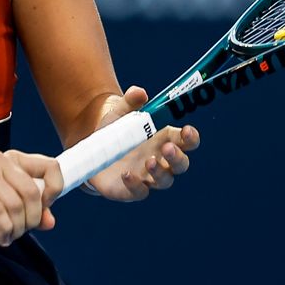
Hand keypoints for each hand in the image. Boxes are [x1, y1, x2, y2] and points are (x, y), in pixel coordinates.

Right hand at [0, 149, 63, 245]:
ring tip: (8, 236)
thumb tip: (50, 222)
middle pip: (33, 192)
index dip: (54, 192)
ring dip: (16, 229)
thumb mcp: (13, 212)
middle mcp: (0, 159)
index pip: (51, 167)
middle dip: (31, 220)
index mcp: (15, 159)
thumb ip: (34, 213)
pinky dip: (3, 231)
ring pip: (16, 205)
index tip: (43, 209)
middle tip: (21, 232)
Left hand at [86, 86, 199, 201]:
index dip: (191, 137)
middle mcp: (161, 160)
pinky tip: (126, 174)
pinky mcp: (131, 190)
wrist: (93, 151)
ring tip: (149, 162)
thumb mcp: (120, 113)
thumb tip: (139, 92)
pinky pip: (139, 192)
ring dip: (160, 172)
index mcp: (165, 139)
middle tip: (167, 148)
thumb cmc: (115, 131)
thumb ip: (130, 102)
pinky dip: (136, 185)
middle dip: (178, 157)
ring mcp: (148, 177)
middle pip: (181, 164)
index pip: (187, 141)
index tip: (187, 131)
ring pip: (164, 180)